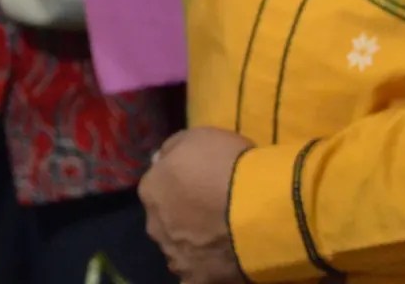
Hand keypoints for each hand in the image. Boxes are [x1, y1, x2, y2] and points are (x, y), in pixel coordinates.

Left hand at [139, 128, 253, 282]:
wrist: (253, 207)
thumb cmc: (224, 164)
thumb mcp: (198, 136)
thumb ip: (173, 148)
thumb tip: (161, 160)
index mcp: (151, 189)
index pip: (157, 183)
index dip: (178, 180)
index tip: (199, 178)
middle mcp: (155, 225)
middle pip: (164, 217)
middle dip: (180, 213)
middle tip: (208, 206)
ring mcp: (174, 256)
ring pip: (178, 247)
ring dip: (191, 240)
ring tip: (219, 232)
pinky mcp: (195, 279)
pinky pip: (195, 274)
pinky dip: (203, 267)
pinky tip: (219, 258)